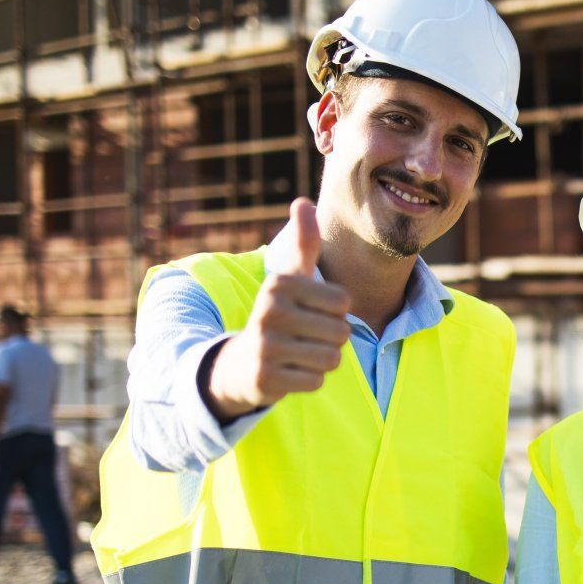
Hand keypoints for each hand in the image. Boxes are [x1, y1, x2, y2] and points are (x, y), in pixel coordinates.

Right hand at [204, 198, 352, 418]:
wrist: (239, 364)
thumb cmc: (277, 316)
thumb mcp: (289, 279)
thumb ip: (303, 244)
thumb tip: (303, 202)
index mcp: (280, 284)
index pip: (344, 303)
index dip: (336, 314)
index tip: (311, 314)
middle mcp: (270, 311)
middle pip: (342, 333)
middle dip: (332, 340)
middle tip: (305, 338)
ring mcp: (266, 346)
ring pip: (332, 359)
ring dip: (322, 361)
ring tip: (299, 354)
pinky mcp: (265, 378)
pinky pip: (316, 381)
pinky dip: (309, 380)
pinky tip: (290, 372)